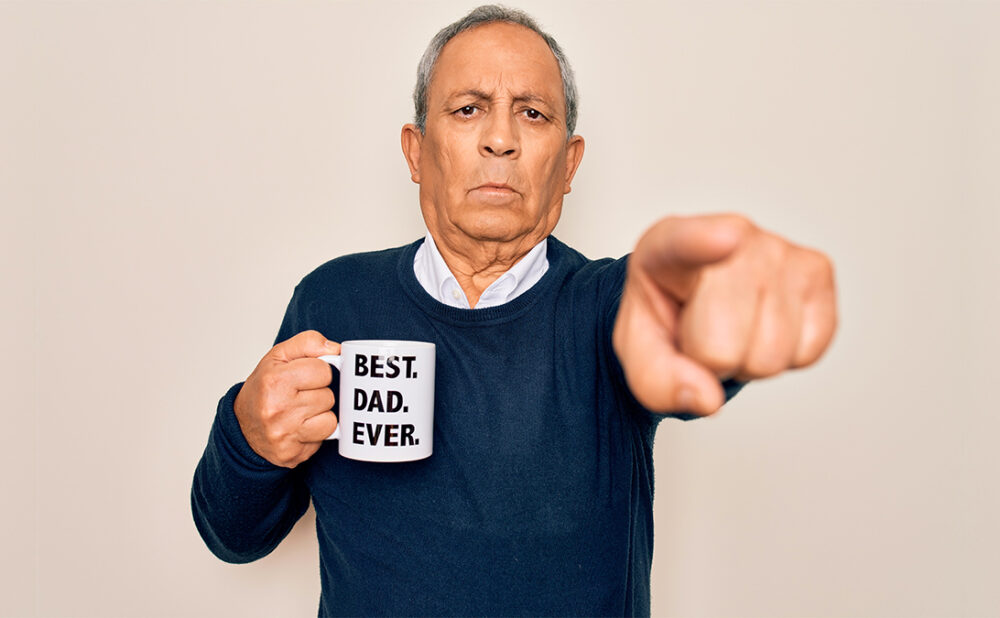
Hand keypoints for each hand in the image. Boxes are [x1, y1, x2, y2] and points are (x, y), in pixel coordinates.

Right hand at [234, 330, 340, 467]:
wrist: (242, 427)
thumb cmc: (264, 389)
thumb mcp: (279, 356)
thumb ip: (308, 343)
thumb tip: (336, 349)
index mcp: (275, 381)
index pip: (323, 371)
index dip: (319, 372)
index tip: (306, 376)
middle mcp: (277, 409)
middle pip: (328, 397)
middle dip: (319, 394)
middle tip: (300, 395)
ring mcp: (284, 434)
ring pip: (330, 420)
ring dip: (320, 415)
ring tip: (302, 412)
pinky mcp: (292, 454)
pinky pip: (324, 440)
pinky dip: (317, 433)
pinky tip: (301, 428)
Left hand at [613, 213, 836, 415]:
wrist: (695, 301)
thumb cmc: (666, 318)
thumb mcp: (640, 353)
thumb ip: (658, 380)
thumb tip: (707, 398)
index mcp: (667, 246)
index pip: (686, 243)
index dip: (705, 243)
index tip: (725, 238)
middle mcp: (731, 232)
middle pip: (724, 346)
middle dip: (711, 363)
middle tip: (700, 337)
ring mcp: (779, 248)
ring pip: (771, 356)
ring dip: (748, 362)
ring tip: (731, 330)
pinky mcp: (817, 270)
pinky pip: (809, 351)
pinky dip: (786, 358)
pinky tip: (762, 327)